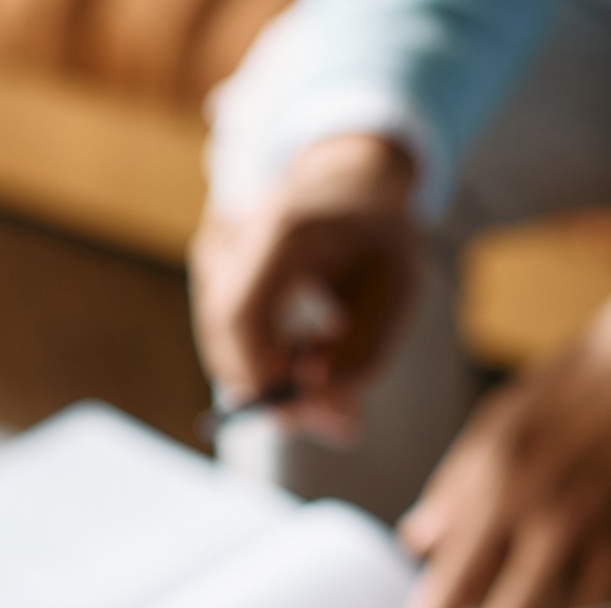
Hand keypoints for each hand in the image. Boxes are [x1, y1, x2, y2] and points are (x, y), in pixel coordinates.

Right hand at [190, 133, 417, 439]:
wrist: (352, 180)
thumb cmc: (382, 233)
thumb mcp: (397, 291)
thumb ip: (362, 350)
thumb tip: (318, 401)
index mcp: (283, 229)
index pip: (241, 313)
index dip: (259, 372)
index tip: (301, 415)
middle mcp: (236, 234)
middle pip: (224, 333)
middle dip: (271, 389)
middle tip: (333, 424)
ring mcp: (216, 250)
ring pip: (222, 341)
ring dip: (269, 379)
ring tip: (335, 389)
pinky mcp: (212, 270)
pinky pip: (227, 334)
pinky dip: (263, 361)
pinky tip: (308, 354)